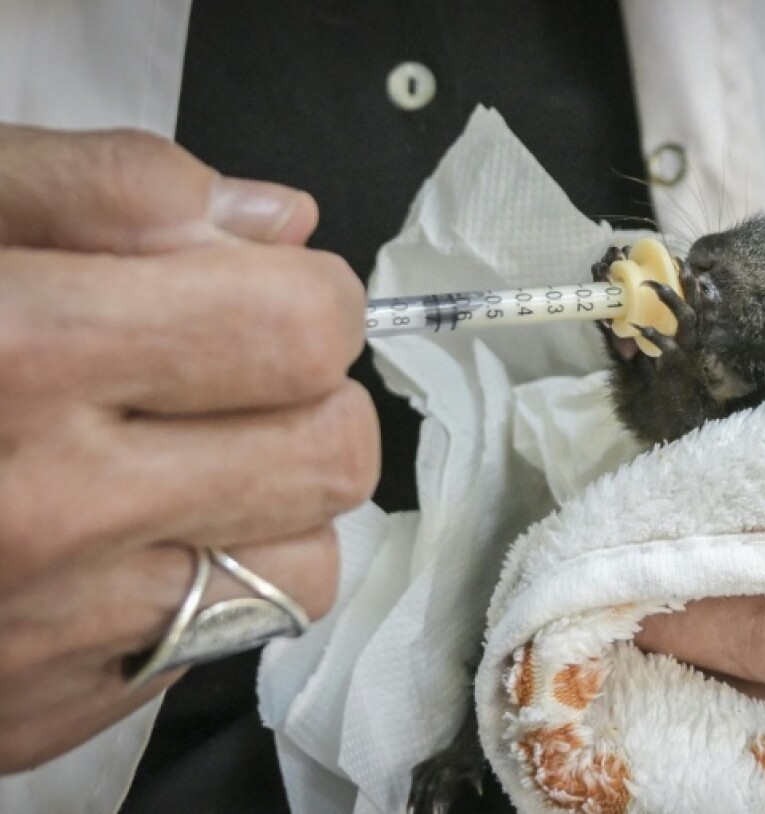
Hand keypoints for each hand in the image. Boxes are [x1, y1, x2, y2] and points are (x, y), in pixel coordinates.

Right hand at [0, 126, 379, 770]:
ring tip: (174, 463)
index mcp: (15, 353)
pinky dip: (201, 582)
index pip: (297, 332)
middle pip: (332, 454)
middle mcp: (44, 508)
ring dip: (270, 502)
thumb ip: (102, 188)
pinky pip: (223, 639)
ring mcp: (50, 633)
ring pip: (305, 561)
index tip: (273, 290)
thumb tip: (277, 223)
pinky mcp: (46, 713)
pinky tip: (115, 544)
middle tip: (232, 377)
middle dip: (308, 400)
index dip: (309, 295)